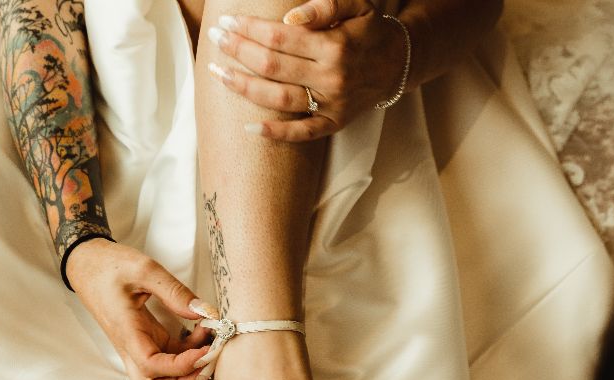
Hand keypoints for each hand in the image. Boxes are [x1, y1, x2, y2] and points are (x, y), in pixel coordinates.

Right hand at [66, 238, 216, 379]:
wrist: (88, 266)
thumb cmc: (109, 267)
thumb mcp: (144, 268)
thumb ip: (174, 291)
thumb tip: (204, 311)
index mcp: (125, 332)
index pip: (150, 366)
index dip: (179, 367)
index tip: (204, 352)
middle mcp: (130, 348)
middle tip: (208, 364)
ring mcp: (139, 348)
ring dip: (188, 374)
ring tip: (210, 346)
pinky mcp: (148, 343)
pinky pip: (169, 361)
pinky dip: (189, 355)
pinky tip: (202, 334)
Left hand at [205, 0, 407, 141]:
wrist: (398, 64)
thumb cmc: (369, 30)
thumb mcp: (356, 5)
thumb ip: (325, 6)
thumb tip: (289, 15)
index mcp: (334, 45)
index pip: (280, 37)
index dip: (249, 28)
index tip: (228, 21)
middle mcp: (332, 77)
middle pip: (272, 66)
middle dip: (238, 51)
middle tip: (216, 38)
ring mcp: (332, 103)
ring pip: (278, 99)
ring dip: (243, 87)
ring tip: (217, 73)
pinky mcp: (334, 122)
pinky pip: (302, 133)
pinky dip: (276, 133)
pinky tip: (249, 128)